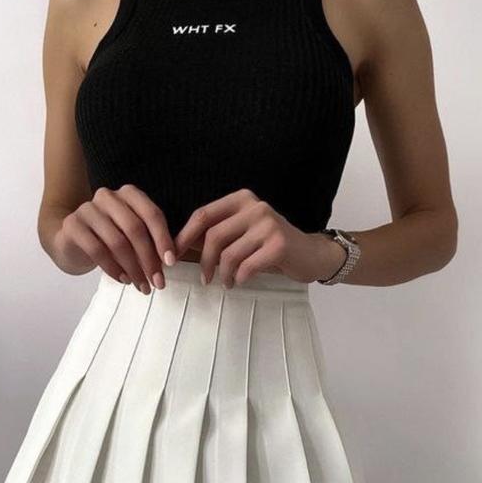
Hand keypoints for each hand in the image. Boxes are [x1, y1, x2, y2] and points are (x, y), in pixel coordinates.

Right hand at [53, 184, 176, 292]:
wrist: (71, 240)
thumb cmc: (111, 239)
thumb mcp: (134, 235)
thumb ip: (153, 240)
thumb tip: (175, 260)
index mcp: (129, 194)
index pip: (152, 214)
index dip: (164, 240)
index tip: (171, 264)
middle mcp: (108, 196)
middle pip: (135, 228)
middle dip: (149, 259)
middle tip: (158, 283)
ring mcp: (87, 209)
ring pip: (117, 241)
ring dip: (133, 268)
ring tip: (142, 286)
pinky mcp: (73, 225)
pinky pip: (97, 250)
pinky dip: (113, 269)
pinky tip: (123, 280)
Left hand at [173, 188, 346, 286]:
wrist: (310, 254)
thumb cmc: (270, 246)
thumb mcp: (242, 234)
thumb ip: (215, 235)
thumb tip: (178, 245)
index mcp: (242, 199)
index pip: (203, 215)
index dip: (184, 237)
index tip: (172, 256)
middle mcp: (255, 207)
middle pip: (213, 236)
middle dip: (204, 261)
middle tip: (204, 278)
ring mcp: (268, 224)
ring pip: (229, 254)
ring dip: (222, 274)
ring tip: (225, 283)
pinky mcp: (279, 244)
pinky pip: (246, 266)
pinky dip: (239, 278)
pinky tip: (240, 282)